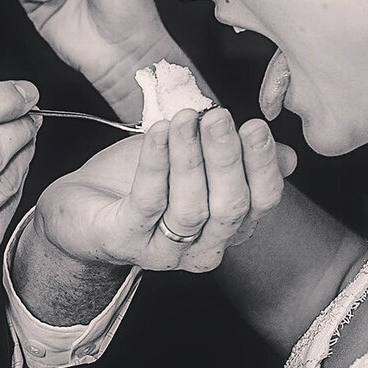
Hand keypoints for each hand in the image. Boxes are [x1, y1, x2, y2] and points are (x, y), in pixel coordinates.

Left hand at [30, 105, 295, 275]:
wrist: (79, 207)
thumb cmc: (139, 180)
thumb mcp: (195, 161)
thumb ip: (238, 157)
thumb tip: (289, 157)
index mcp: (229, 227)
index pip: (261, 200)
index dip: (262, 163)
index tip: (255, 124)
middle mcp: (204, 247)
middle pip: (230, 207)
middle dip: (227, 157)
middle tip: (220, 116)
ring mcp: (164, 252)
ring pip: (191, 207)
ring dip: (190, 157)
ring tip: (184, 118)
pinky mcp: (125, 242)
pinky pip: (147, 201)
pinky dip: (156, 163)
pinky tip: (159, 132)